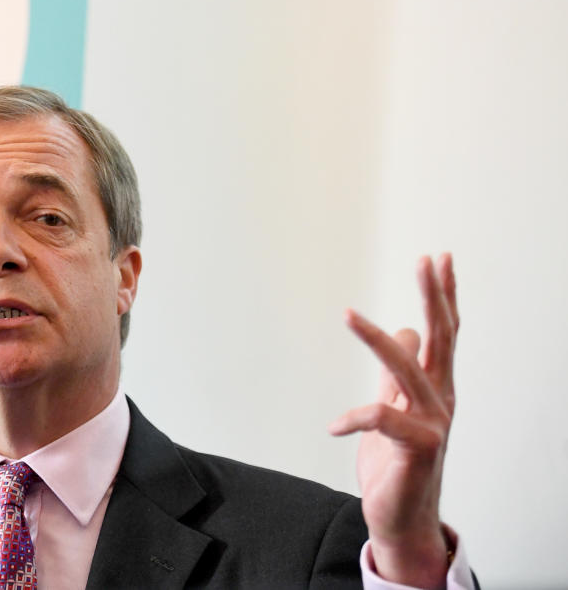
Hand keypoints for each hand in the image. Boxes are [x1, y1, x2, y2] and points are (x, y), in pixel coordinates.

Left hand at [329, 254, 458, 588]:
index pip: (443, 333)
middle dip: (433, 298)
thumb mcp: (393, 408)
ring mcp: (432, 424)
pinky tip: (334, 427)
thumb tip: (401, 333)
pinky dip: (353, 418)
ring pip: (406, 369)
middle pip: (440, 339)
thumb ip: (397, 375)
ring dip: (377, 340)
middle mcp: (440, 400)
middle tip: (428, 260)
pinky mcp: (417, 449)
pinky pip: (382, 418)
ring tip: (348, 314)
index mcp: (434, 387)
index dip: (442, 297)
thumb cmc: (397, 464)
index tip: (440, 260)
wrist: (401, 517)